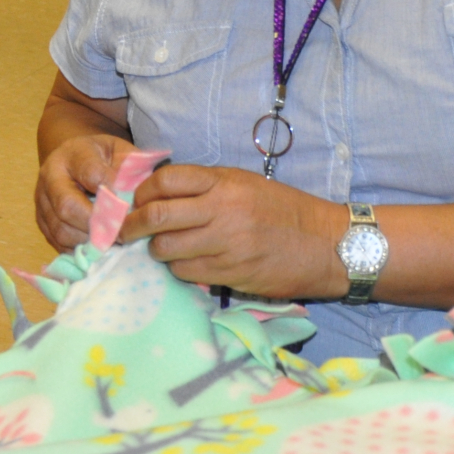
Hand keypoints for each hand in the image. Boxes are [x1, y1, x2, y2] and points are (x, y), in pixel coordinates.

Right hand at [36, 133, 138, 249]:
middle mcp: (51, 175)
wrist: (76, 159)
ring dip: (89, 241)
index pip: (91, 174)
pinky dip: (79, 250)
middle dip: (97, 225)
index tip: (130, 209)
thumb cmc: (105, 158)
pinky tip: (98, 248)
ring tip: (112, 243)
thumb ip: (131, 170)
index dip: (112, 195)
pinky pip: (57, 242)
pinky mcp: (41, 220)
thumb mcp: (121, 153)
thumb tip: (136, 199)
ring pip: (61, 229)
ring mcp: (42, 200)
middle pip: (67, 207)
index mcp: (73, 153)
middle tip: (121, 234)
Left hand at [117, 164, 347, 299]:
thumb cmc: (285, 211)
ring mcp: (226, 243)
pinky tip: (188, 264)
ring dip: (157, 250)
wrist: (328, 245)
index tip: (135, 201)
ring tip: (162, 248)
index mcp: (225, 182)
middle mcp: (222, 209)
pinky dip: (179, 269)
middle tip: (125, 231)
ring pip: (166, 248)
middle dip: (132, 224)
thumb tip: (160, 194)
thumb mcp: (247, 185)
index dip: (142, 192)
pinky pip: (186, 272)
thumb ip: (207, 187)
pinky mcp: (230, 273)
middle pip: (157, 215)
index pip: (166, 180)